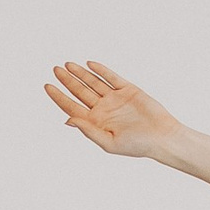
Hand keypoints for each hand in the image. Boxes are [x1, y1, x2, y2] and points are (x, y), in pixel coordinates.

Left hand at [43, 60, 180, 158]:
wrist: (162, 136)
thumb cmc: (137, 145)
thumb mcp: (108, 142)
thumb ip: (88, 130)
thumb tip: (67, 120)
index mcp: (95, 123)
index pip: (72, 107)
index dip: (59, 97)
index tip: (47, 86)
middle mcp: (103, 110)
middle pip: (80, 92)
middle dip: (67, 81)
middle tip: (55, 69)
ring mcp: (115, 98)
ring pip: (93, 82)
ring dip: (80, 73)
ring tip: (67, 64)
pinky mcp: (128, 89)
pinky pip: (111, 77)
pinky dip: (101, 70)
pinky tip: (89, 64)